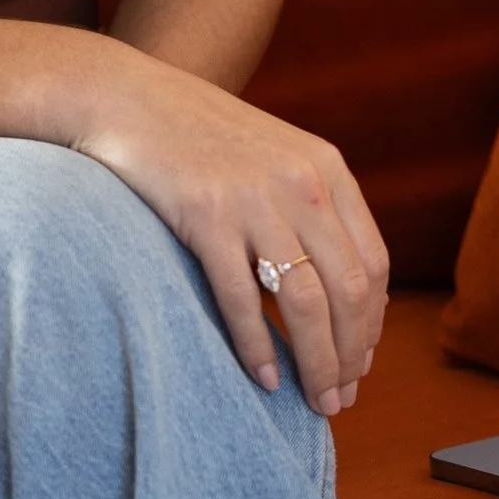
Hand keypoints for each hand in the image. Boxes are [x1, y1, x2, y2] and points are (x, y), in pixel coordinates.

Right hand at [66, 58, 389, 413]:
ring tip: (315, 401)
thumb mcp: (273, 153)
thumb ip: (309, 204)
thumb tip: (338, 285)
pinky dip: (257, 348)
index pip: (371, 263)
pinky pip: (242, 300)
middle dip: (351, 355)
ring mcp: (253, 199)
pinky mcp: (205, 216)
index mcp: (325, 167)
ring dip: (317, 363)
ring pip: (305, 302)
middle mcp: (300, 183)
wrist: (126, 97)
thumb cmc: (197, 134)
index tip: (360, 360)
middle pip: (348, 290)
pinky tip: (263, 378)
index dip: (371, 322)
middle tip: (340, 397)